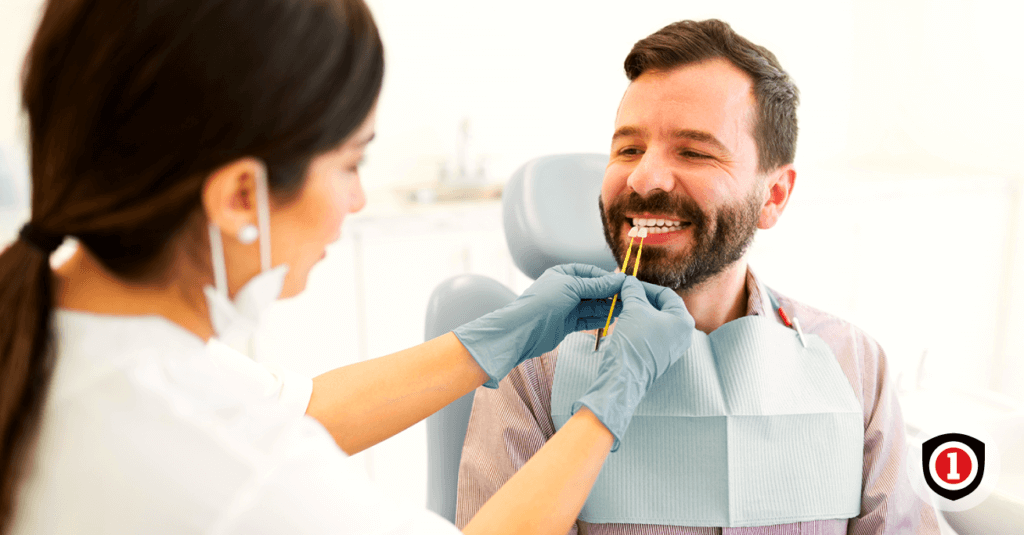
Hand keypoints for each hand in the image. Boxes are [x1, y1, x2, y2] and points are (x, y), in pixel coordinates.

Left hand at [454, 263, 625, 387]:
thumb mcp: (572, 287)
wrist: (524, 330)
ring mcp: (566, 307)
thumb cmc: (543, 302)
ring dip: (607, 308)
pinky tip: (612, 320)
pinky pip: (588, 319)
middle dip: (610, 295)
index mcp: (563, 273)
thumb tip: (618, 280)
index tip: (625, 285)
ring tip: (625, 310)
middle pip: (594, 290)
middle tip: (629, 299)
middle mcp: (565, 288)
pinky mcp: (567, 323)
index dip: (608, 279)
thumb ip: (596, 285)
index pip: (592, 273)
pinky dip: (599, 320)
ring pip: (592, 306)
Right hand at [574, 276, 693, 449]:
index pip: (666, 294)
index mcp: (684, 320)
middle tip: (626, 294)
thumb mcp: (634, 309)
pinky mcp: (662, 356)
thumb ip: (633, 291)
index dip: (646, 286)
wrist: (625, 376)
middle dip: (643, 299)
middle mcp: (684, 334)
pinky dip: (641, 325)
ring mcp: (674, 347)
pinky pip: (653, 334)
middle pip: (663, 307)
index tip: (630, 284)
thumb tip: (629, 281)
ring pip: (657, 321)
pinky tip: (626, 322)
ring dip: (640, 311)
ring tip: (623, 306)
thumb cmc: (635, 341)